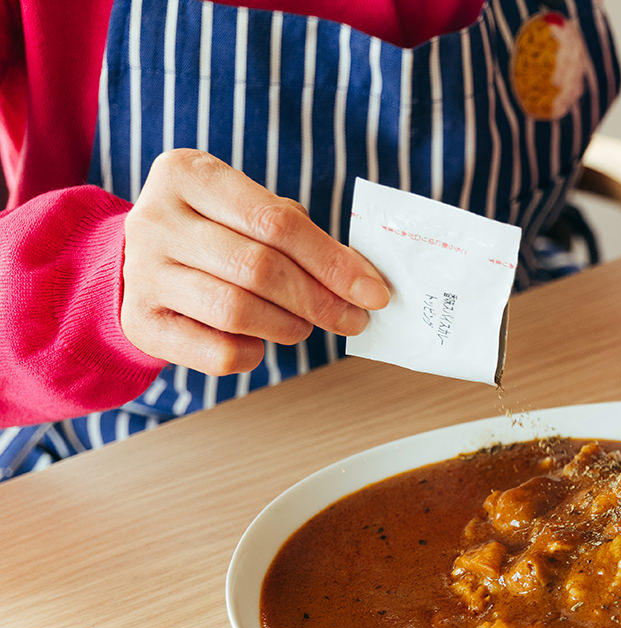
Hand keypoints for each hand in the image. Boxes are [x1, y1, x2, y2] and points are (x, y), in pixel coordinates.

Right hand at [120, 148, 389, 373]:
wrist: (138, 260)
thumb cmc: (216, 231)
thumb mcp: (250, 210)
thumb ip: (302, 235)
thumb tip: (364, 281)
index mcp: (188, 174)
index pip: (276, 222)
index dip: (332, 262)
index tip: (374, 292)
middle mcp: (155, 219)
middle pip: (259, 268)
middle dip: (319, 300)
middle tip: (354, 319)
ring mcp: (141, 272)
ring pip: (236, 310)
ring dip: (289, 326)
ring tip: (305, 325)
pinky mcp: (139, 322)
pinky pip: (216, 352)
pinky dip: (253, 353)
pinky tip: (261, 341)